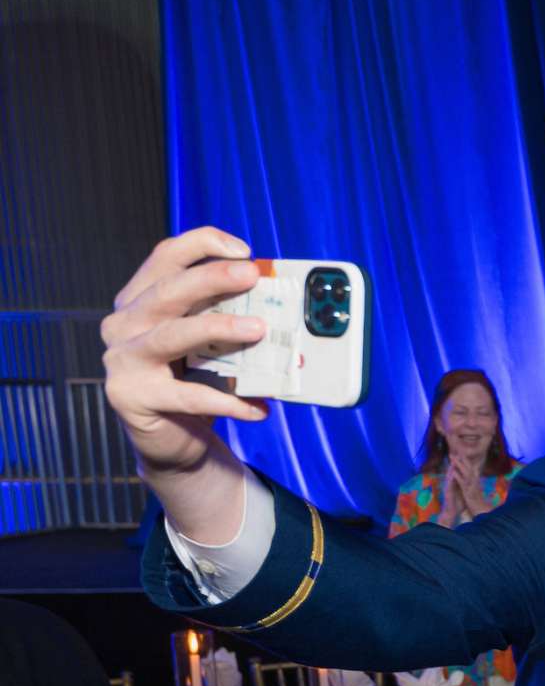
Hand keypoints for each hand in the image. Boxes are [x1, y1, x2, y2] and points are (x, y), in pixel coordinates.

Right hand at [100, 228, 265, 540]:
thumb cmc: (194, 383)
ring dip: (219, 328)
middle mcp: (124, 323)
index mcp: (140, 299)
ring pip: (173, 335)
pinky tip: (259, 407)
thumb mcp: (209, 345)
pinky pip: (189, 395)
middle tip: (251, 275)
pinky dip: (229, 400)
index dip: (202, 244)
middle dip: (212, 278)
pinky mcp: (131, 396)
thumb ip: (226, 320)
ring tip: (259, 330)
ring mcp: (122, 359)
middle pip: (168, 290)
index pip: (166, 256)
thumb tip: (281, 306)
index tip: (244, 251)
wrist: (172, 441)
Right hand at [436, 459, 468, 526]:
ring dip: (450, 469)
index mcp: (455, 483)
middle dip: (454, 462)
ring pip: (449, 476)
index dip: (459, 463)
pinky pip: (449, 485)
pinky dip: (451, 479)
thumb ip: (464, 484)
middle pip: (452, 471)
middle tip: (456, 453)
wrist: (452, 513)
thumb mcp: (462, 492)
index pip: (456, 471)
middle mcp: (450, 484)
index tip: (462, 454)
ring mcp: (448, 488)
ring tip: (453, 461)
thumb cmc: (458, 503)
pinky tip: (452, 474)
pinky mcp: (448, 493)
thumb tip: (469, 478)